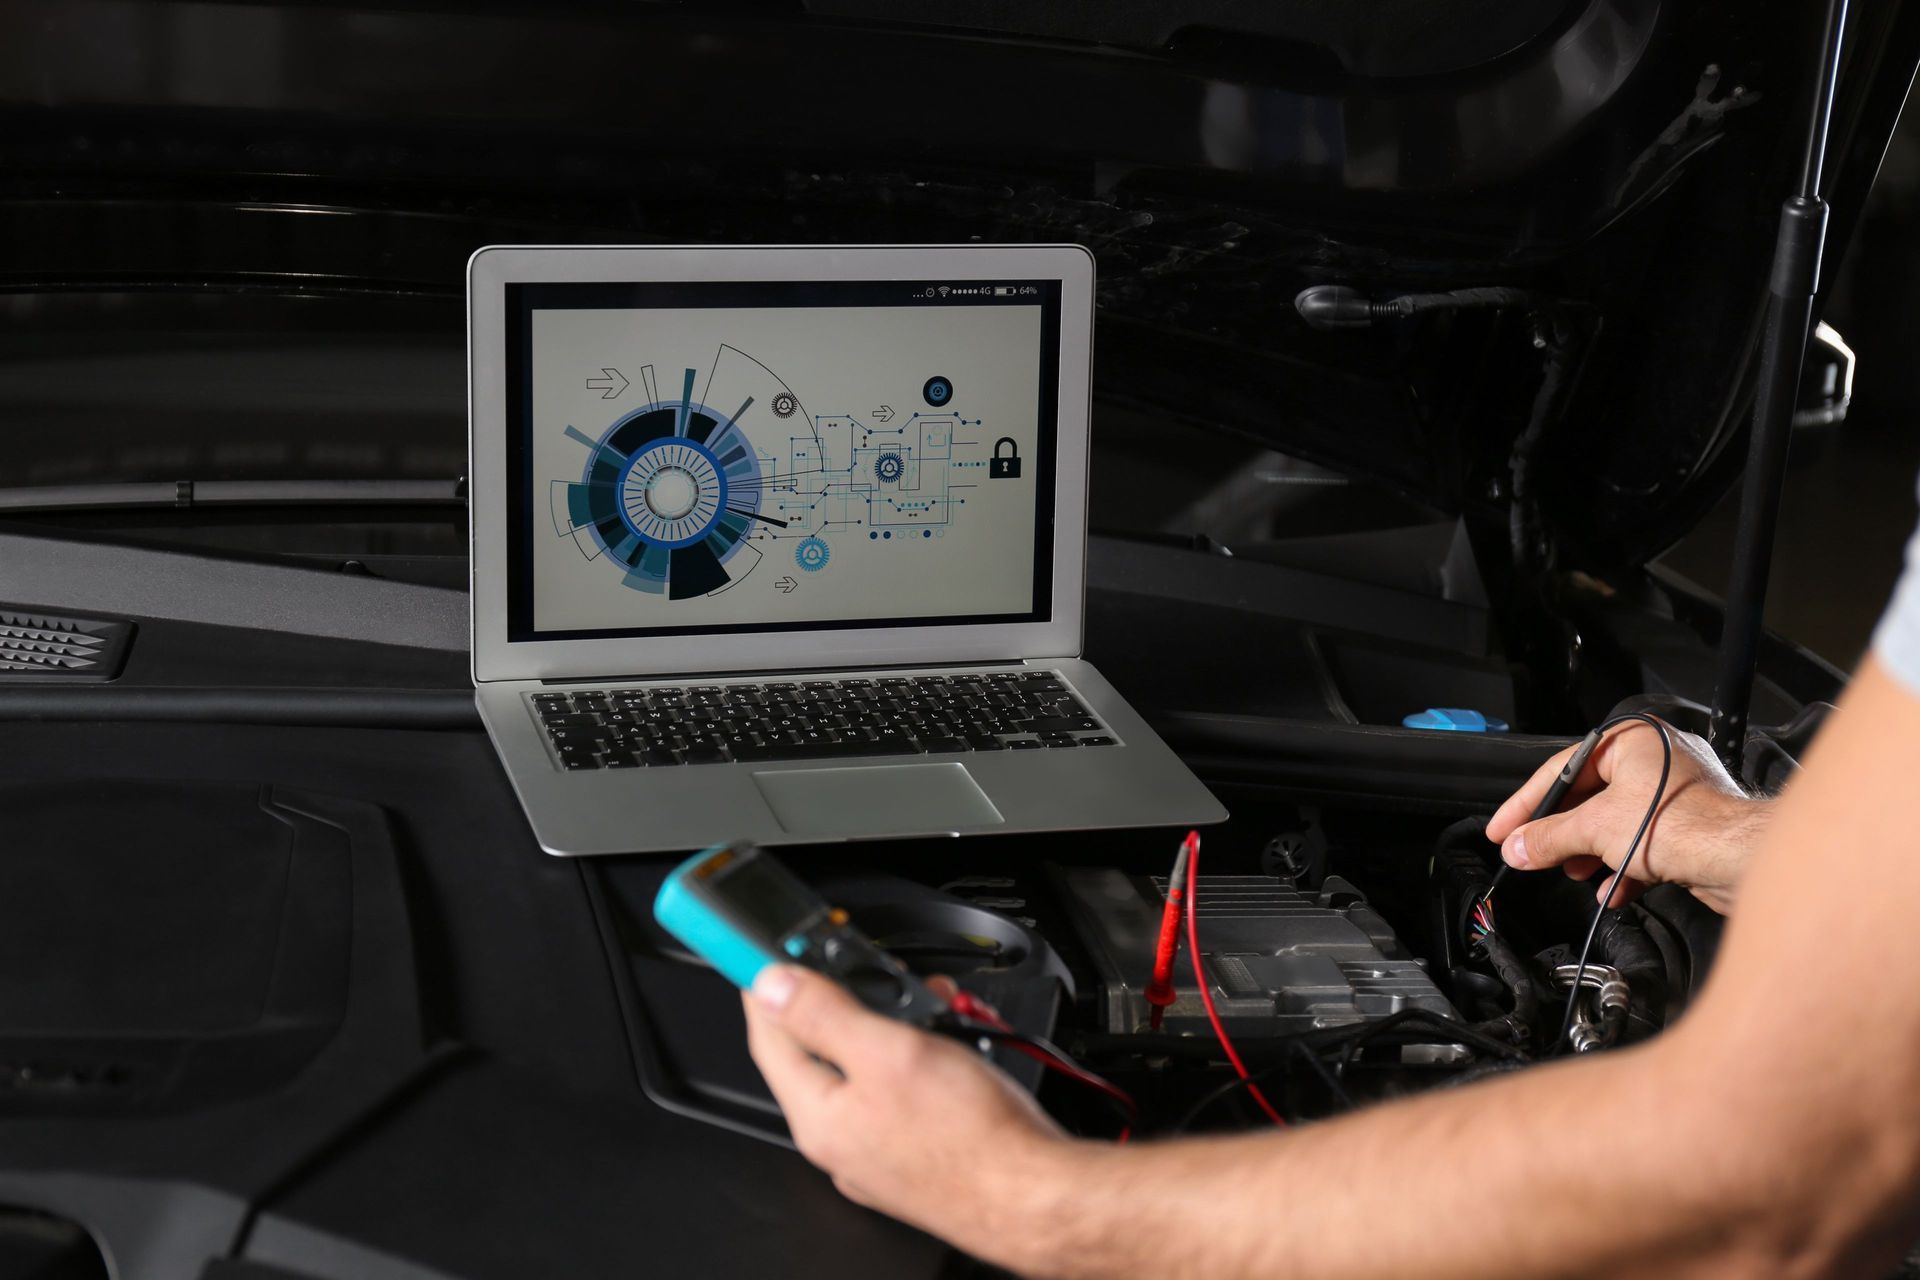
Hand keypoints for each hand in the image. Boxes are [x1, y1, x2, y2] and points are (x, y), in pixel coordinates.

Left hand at [742, 966, 1074, 1266]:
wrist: (1035, 1197)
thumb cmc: (971, 1139)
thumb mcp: (889, 1052)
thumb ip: (825, 1015)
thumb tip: (772, 986)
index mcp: (819, 1118)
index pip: (770, 1039)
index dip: (764, 988)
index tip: (760, 955)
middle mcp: (842, 1141)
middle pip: (820, 1053)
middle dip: (845, 1000)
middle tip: (859, 967)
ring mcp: (878, 1153)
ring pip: (867, 1071)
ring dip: (891, 1026)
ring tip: (926, 1002)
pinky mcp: (916, 1156)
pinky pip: (899, 1094)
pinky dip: (916, 1058)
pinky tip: (947, 1046)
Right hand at [1486, 719, 1768, 914]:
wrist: (1739, 858)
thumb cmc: (1682, 824)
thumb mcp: (1595, 829)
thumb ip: (1548, 837)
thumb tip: (1517, 847)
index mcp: (1631, 740)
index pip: (1563, 769)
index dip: (1528, 803)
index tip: (1505, 828)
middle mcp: (1655, 759)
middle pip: (1589, 797)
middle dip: (1562, 833)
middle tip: (1531, 853)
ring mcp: (1675, 793)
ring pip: (1615, 822)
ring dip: (1590, 853)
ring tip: (1570, 872)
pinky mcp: (1690, 826)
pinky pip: (1643, 842)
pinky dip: (1623, 867)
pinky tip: (1611, 890)